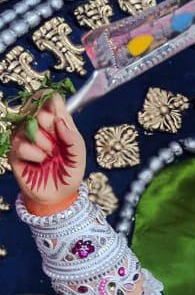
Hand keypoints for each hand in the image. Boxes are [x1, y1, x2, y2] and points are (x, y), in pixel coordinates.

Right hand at [8, 94, 85, 214]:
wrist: (58, 195)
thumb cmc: (69, 173)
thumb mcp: (79, 156)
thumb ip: (73, 138)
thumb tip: (60, 120)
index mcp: (56, 123)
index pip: (50, 100)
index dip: (51, 99)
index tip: (55, 107)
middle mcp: (38, 127)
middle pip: (39, 111)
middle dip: (51, 128)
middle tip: (57, 143)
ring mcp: (24, 137)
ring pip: (30, 128)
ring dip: (45, 145)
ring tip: (50, 156)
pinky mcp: (14, 151)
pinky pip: (23, 145)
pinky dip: (36, 156)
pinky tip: (40, 162)